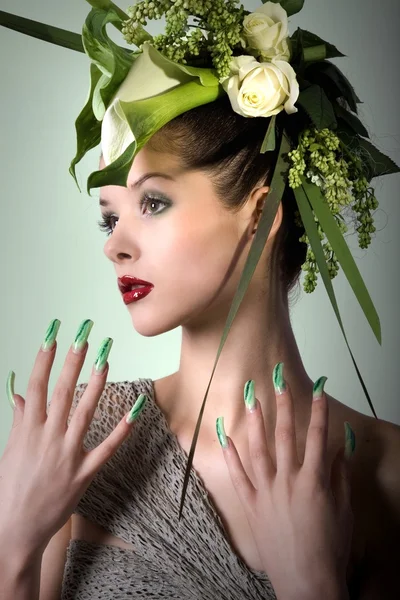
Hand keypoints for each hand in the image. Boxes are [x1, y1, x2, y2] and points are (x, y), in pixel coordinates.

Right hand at [0, 320, 143, 562]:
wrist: (13, 531)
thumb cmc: (9, 490)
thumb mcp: (9, 452)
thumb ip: (19, 421)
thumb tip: (20, 395)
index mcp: (27, 430)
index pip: (37, 385)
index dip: (45, 358)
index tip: (53, 334)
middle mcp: (48, 438)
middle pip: (62, 391)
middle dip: (73, 360)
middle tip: (84, 334)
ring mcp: (67, 455)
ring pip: (85, 412)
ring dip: (96, 383)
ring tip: (106, 358)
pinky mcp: (83, 474)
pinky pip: (106, 448)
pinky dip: (122, 429)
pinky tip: (136, 409)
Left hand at [217, 364, 353, 599]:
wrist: (306, 581)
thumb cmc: (330, 547)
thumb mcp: (343, 509)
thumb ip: (340, 474)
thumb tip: (340, 444)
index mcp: (313, 480)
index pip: (317, 437)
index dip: (319, 410)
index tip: (319, 388)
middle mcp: (288, 481)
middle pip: (285, 435)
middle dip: (283, 405)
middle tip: (278, 380)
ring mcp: (266, 492)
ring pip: (258, 449)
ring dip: (255, 422)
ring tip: (251, 398)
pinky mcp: (251, 505)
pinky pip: (238, 476)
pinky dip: (231, 455)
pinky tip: (226, 435)